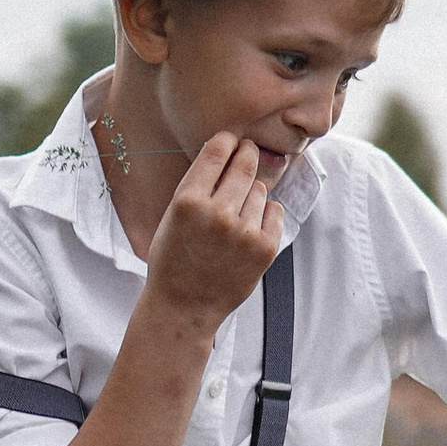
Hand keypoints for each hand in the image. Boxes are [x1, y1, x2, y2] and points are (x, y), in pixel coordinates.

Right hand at [144, 134, 285, 335]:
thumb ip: (198, 185)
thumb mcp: (172, 215)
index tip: (231, 140)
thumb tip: (227, 149)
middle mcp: (217, 214)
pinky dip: (265, 215)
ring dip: (251, 195)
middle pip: (245, 164)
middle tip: (247, 152)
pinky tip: (248, 229)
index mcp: (188, 201)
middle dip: (247, 154)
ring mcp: (243, 232)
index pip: (217, 151)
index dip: (227, 140)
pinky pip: (274, 211)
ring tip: (234, 216)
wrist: (184, 305)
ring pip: (260, 189)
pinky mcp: (264, 248)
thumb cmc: (174, 258)